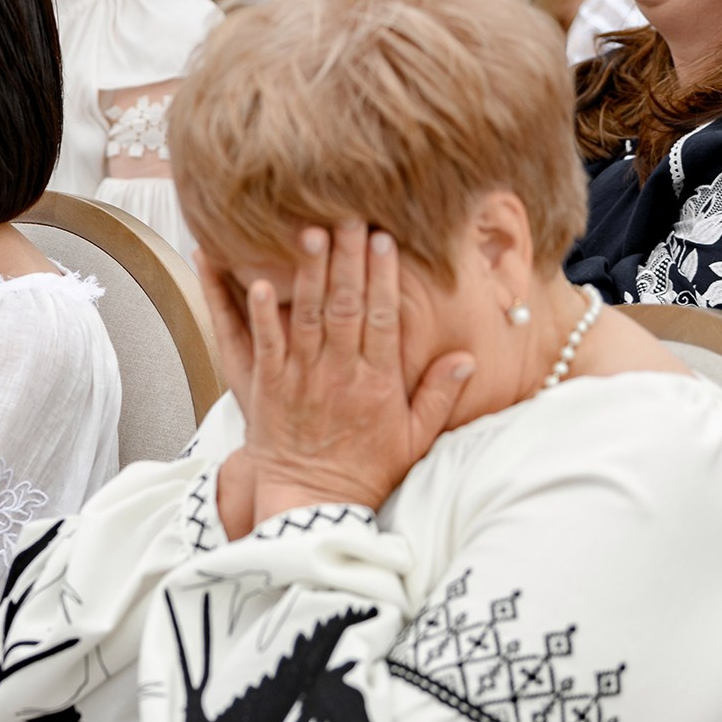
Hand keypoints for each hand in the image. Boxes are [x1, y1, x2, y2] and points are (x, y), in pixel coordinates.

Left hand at [197, 222, 474, 521]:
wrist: (313, 505)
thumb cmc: (365, 470)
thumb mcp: (414, 438)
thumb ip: (437, 396)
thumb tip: (466, 358)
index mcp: (377, 383)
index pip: (383, 319)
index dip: (384, 277)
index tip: (386, 240)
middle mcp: (338, 375)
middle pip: (345, 306)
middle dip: (347, 259)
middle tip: (347, 217)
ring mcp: (300, 379)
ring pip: (305, 316)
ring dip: (307, 273)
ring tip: (308, 232)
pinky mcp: (264, 387)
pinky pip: (261, 342)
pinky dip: (257, 311)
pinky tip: (254, 279)